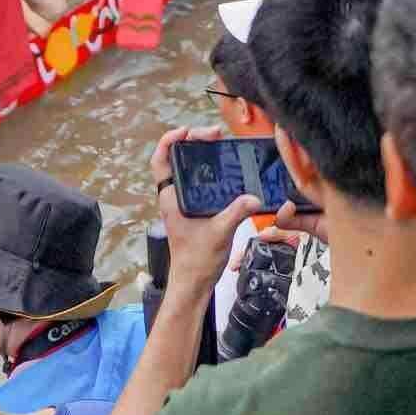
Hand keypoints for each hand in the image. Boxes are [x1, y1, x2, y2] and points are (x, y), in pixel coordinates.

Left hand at [147, 128, 262, 281]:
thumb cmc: (198, 259)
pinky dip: (209, 170)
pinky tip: (227, 169)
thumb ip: (236, 213)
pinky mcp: (194, 210)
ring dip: (201, 154)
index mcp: (172, 198)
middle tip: (215, 135)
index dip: (169, 141)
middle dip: (193, 141)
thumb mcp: (219, 233)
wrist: (193, 283)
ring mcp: (184, 203)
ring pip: (188, 168)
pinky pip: (199, 181)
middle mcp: (175, 196)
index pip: (160, 161)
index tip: (188, 131)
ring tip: (221, 144)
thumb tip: (254, 197)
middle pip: (177, 158)